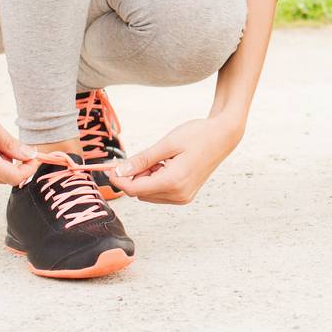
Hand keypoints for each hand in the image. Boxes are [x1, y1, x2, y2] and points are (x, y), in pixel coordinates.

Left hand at [106, 116, 242, 204]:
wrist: (223, 136)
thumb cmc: (198, 135)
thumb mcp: (167, 143)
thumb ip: (142, 159)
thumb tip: (119, 171)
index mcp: (173, 182)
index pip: (135, 188)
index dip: (118, 179)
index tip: (108, 169)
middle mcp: (178, 195)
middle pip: (140, 193)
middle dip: (134, 176)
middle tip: (142, 156)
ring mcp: (183, 197)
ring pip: (149, 194)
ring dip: (145, 179)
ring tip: (159, 158)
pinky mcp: (185, 195)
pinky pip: (160, 193)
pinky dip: (155, 180)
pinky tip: (166, 164)